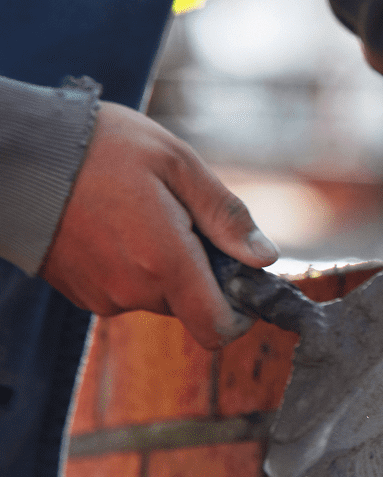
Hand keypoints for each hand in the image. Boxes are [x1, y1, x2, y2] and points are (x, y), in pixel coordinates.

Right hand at [39, 102, 279, 349]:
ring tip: (141, 212)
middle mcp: (132, 290)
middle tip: (182, 218)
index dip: (240, 315)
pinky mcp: (77, 291)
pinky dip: (131, 264)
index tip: (244, 285)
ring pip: (156, 295)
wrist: (16, 153)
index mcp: (165, 262)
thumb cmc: (99, 148)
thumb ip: (226, 216)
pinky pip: (123, 288)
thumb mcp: (178, 165)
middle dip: (200, 271)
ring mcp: (100, 295)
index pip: (217, 328)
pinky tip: (115, 223)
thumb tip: (264, 257)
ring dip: (164, 265)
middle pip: (190, 305)